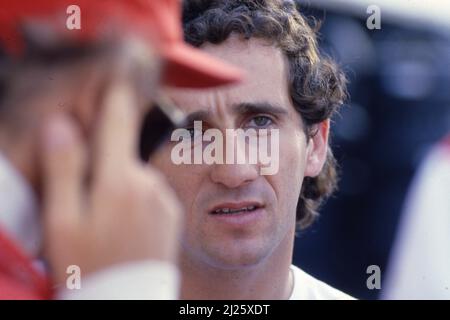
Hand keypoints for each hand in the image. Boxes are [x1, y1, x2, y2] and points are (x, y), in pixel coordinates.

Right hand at [40, 75, 181, 284]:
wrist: (129, 302)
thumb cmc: (90, 266)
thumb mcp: (64, 220)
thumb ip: (64, 169)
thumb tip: (62, 124)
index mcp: (120, 180)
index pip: (118, 122)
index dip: (116, 96)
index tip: (117, 75)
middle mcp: (149, 183)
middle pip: (121, 155)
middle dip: (103, 165)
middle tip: (84, 203)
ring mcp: (164, 199)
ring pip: (133, 177)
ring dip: (118, 188)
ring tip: (105, 225)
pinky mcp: (172, 213)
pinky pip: (148, 195)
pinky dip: (134, 202)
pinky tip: (124, 229)